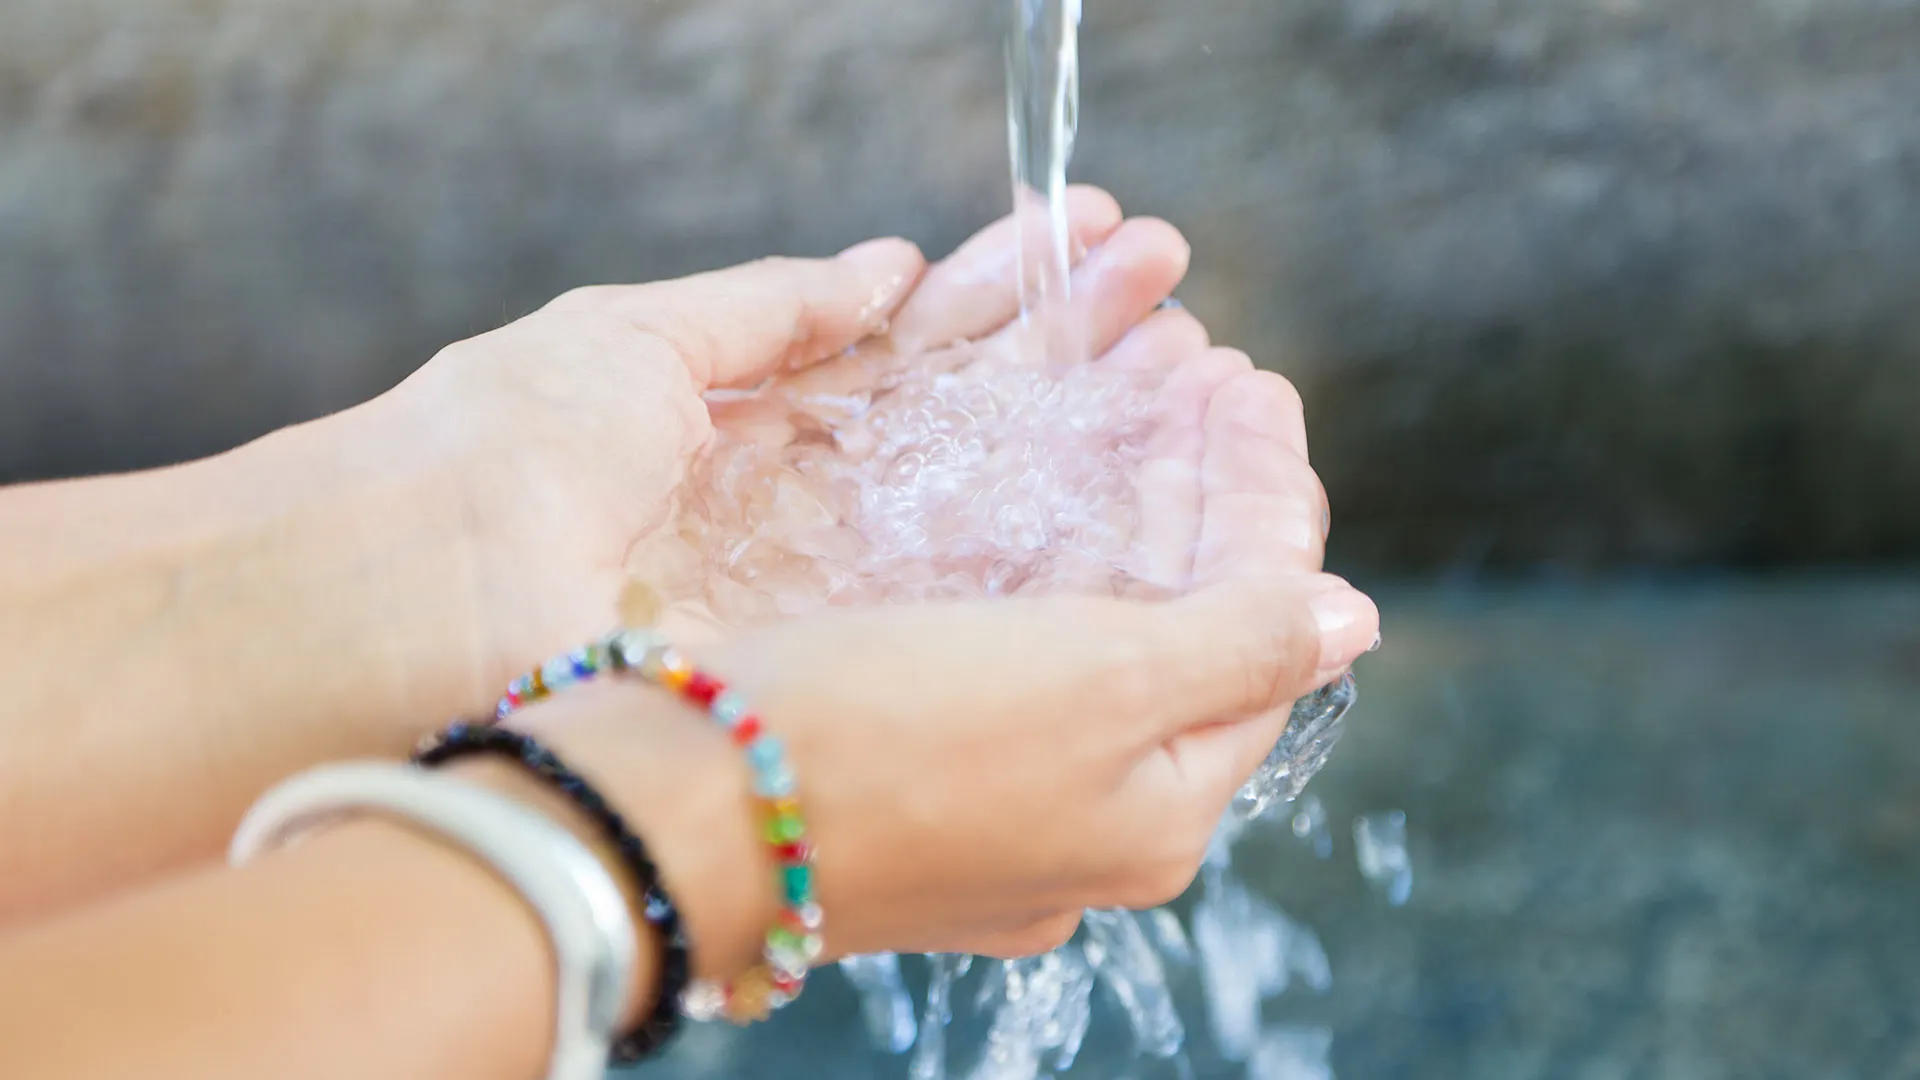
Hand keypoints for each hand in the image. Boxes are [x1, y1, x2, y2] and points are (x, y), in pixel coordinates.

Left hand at [366, 187, 1146, 697]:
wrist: (417, 602)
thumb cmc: (503, 448)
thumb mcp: (640, 338)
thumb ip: (775, 309)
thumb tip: (888, 267)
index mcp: (772, 416)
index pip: (926, 340)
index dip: (1015, 288)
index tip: (1100, 236)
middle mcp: (824, 507)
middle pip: (982, 417)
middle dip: (1081, 347)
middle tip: (1176, 292)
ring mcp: (843, 585)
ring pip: (1003, 500)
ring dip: (1099, 428)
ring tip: (1197, 363)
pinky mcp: (850, 655)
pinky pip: (979, 593)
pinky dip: (1072, 539)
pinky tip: (1155, 480)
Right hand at [513, 366, 1377, 973]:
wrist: (666, 816)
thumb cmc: (883, 743)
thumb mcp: (1096, 685)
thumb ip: (1235, 644)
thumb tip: (1347, 617)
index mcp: (1158, 808)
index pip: (1261, 628)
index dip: (1266, 494)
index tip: (1253, 381)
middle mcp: (1088, 818)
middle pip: (1180, 627)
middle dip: (1196, 490)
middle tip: (1201, 370)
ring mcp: (996, 799)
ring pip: (1093, 629)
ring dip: (1122, 508)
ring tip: (1133, 396)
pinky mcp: (912, 768)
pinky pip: (1010, 646)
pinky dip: (1036, 554)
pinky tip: (1029, 487)